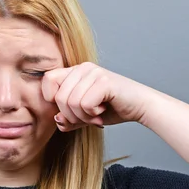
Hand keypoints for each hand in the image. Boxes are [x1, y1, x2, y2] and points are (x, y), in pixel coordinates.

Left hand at [41, 62, 156, 130]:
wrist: (140, 107)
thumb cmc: (112, 109)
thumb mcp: (84, 116)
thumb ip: (68, 119)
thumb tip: (57, 120)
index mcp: (74, 72)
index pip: (47, 80)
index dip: (52, 100)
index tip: (69, 110)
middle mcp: (83, 68)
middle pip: (59, 97)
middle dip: (71, 116)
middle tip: (87, 118)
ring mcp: (94, 72)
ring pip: (71, 102)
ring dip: (84, 117)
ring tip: (96, 115)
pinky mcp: (104, 81)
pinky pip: (85, 104)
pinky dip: (92, 114)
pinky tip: (103, 111)